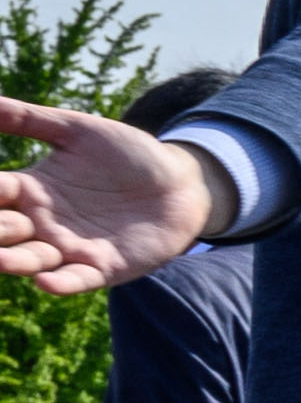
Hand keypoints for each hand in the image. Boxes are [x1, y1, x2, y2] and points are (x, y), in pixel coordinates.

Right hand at [0, 99, 221, 290]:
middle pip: (2, 230)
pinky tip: (45, 282)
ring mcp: (71, 248)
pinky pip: (78, 279)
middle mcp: (42, 223)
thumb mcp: (77, 131)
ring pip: (32, 259)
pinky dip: (61, 282)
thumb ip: (29, 120)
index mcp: (29, 189)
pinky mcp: (105, 267)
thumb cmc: (126, 155)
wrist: (181, 182)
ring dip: (13, 260)